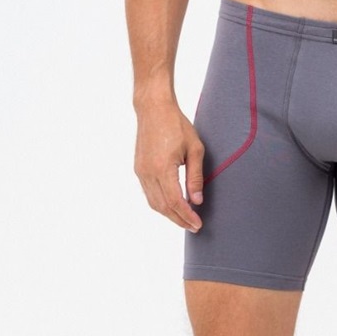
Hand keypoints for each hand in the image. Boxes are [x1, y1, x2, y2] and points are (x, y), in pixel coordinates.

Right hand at [134, 102, 204, 231]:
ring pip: (154, 203)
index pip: (175, 202)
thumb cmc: (177, 125)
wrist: (154, 109)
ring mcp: (141, 172)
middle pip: (163, 207)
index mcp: (162, 169)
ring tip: (184, 218)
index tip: (198, 224)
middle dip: (178, 219)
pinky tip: (172, 204)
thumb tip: (196, 201)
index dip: (186, 216)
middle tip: (193, 226)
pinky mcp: (139, 169)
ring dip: (169, 214)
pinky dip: (160, 203)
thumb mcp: (194, 148)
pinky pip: (149, 193)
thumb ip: (195, 176)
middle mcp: (148, 173)